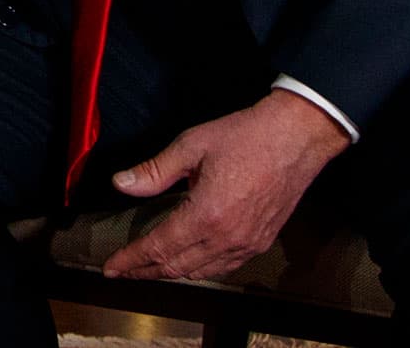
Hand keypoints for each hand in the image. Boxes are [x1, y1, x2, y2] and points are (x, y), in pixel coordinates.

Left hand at [100, 90, 352, 280]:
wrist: (297, 137)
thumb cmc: (246, 137)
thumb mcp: (191, 146)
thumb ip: (154, 171)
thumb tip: (121, 184)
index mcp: (206, 215)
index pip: (158, 248)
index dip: (131, 260)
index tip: (112, 267)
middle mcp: (227, 237)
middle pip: (177, 266)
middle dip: (146, 271)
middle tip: (123, 271)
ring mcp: (248, 243)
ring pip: (202, 271)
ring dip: (172, 273)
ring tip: (150, 268)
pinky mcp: (262, 241)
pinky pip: (226, 267)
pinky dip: (201, 269)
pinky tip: (190, 262)